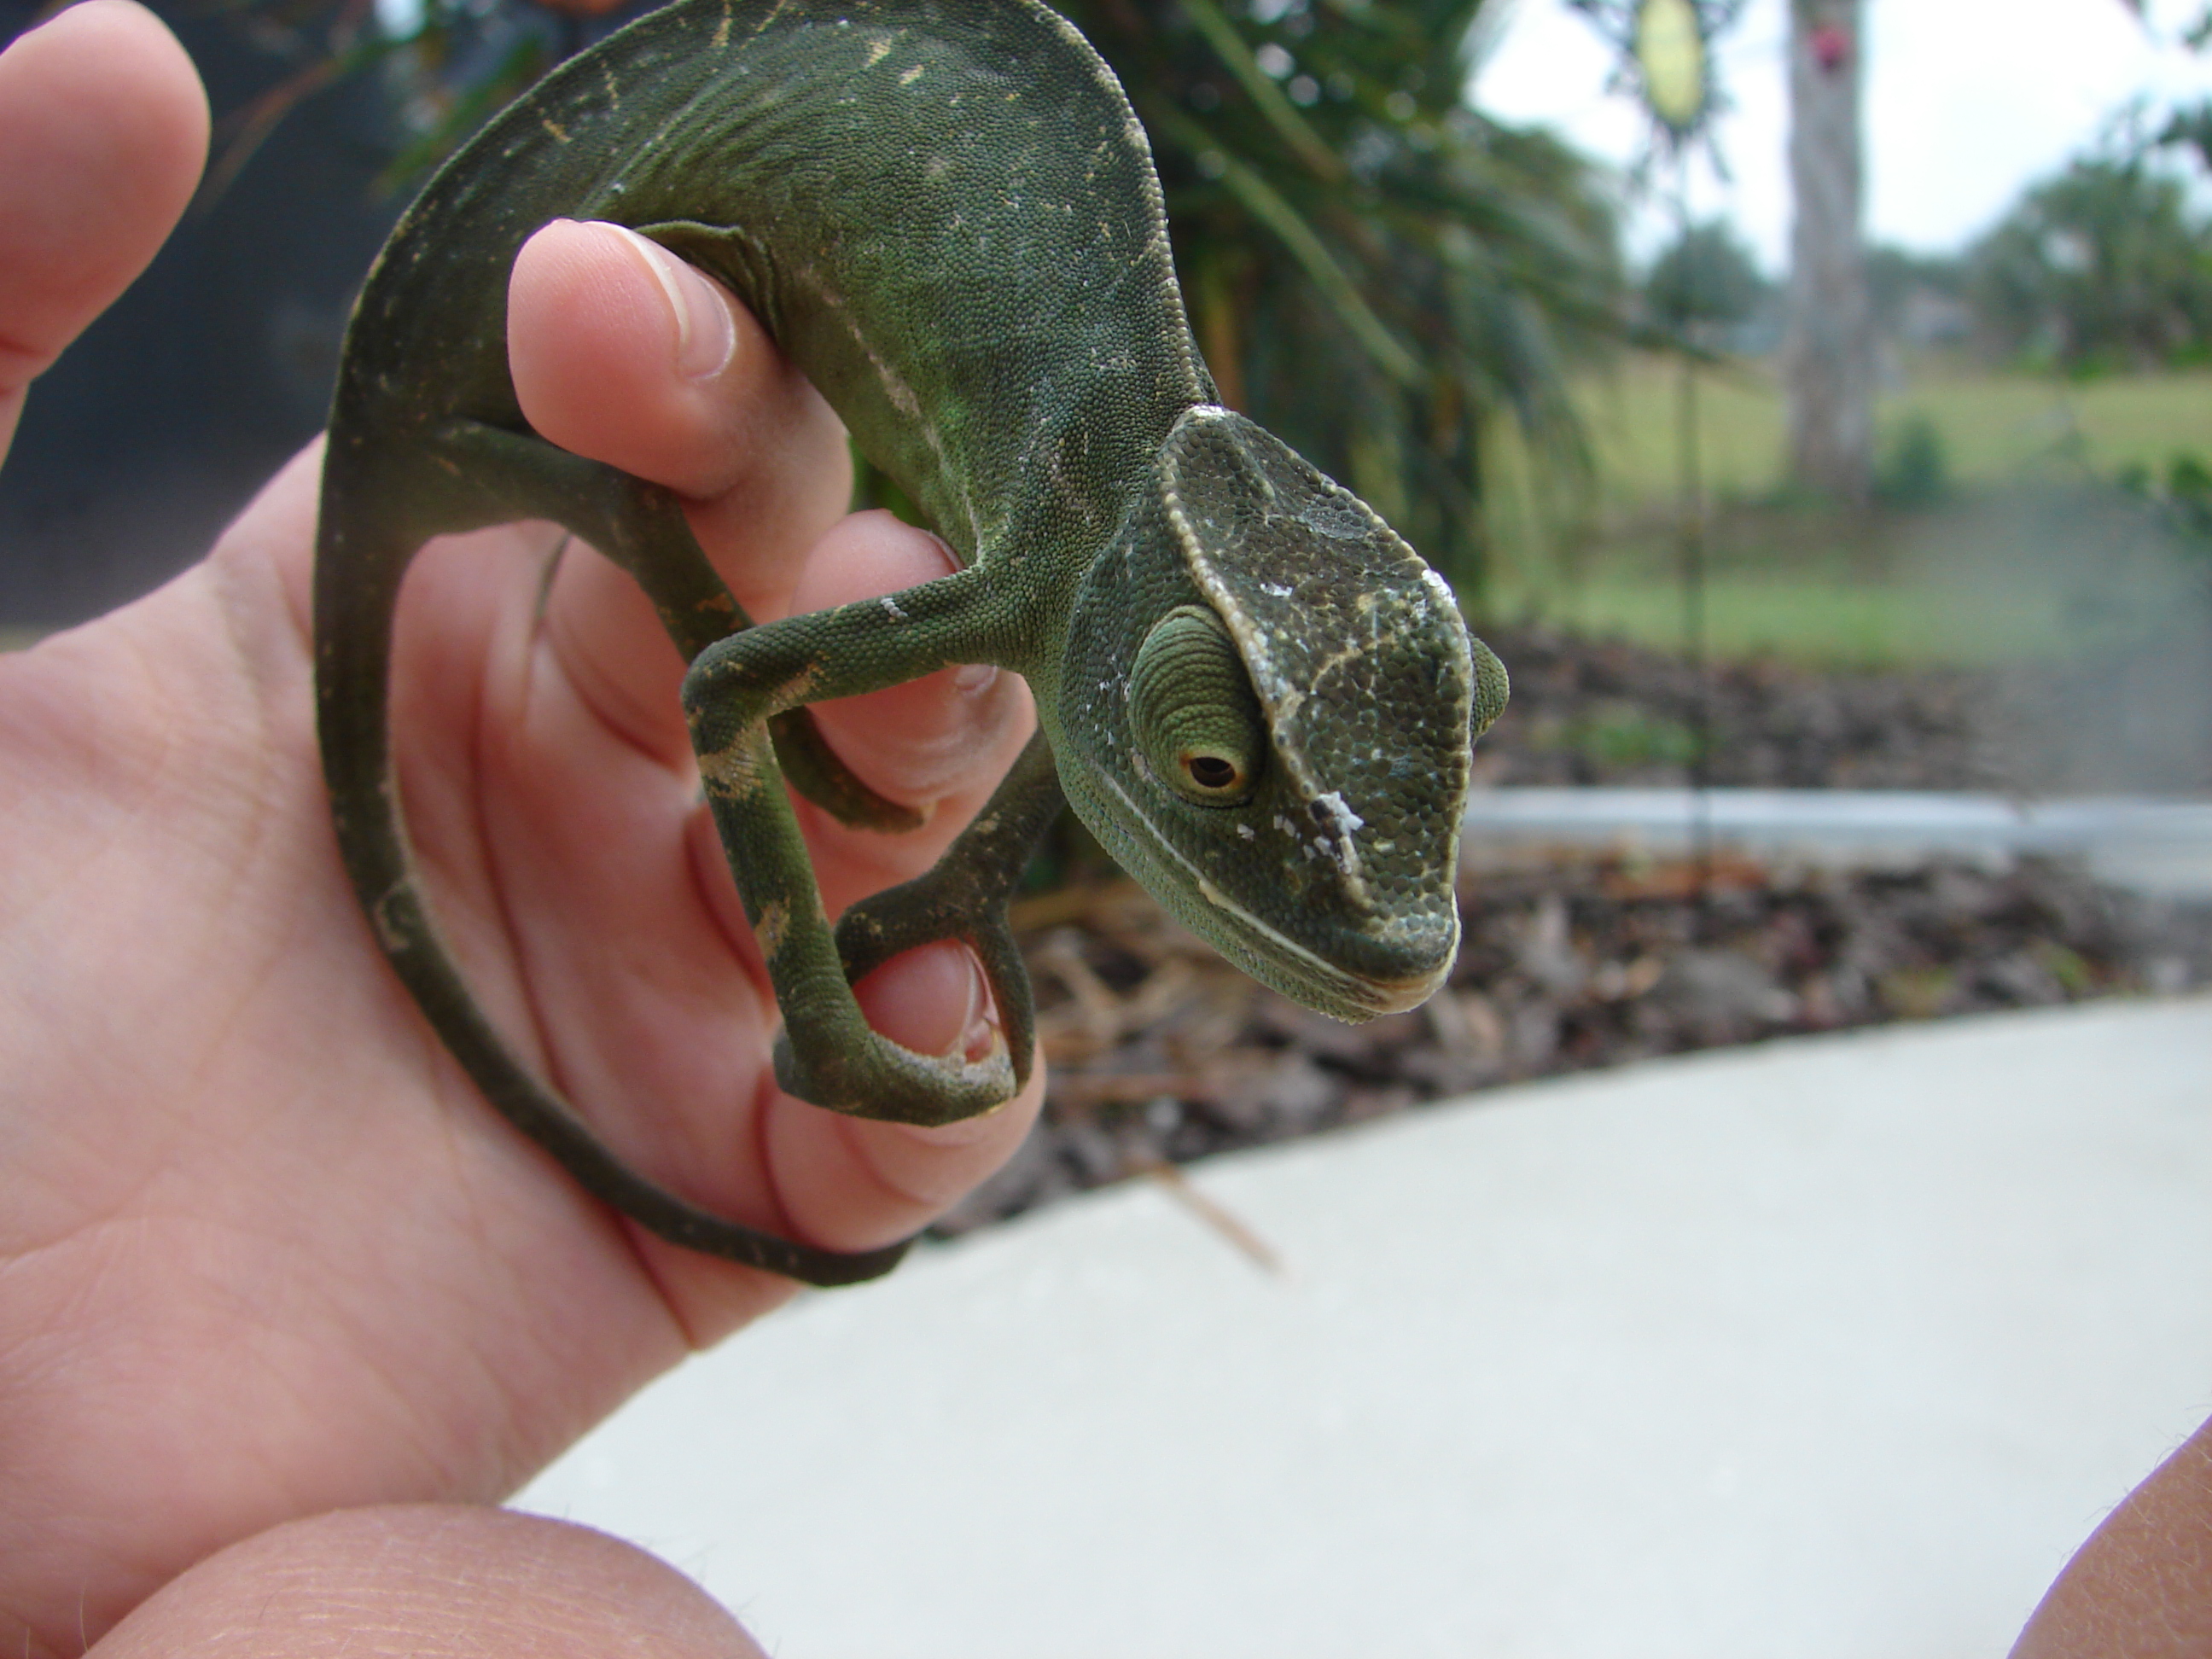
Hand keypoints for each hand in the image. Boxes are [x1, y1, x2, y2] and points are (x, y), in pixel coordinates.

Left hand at [0, 4, 1038, 1653]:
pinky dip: (967, 1062)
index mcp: (410, 628)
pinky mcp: (718, 1199)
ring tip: (879, 755)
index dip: (672, 361)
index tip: (602, 318)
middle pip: (827, 618)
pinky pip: (920, 1115)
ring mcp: (663, 992)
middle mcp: (574, 787)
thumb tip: (128, 54)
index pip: (634, 445)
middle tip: (828, 596)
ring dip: (947, 760)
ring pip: (916, 830)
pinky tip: (919, 1016)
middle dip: (866, 570)